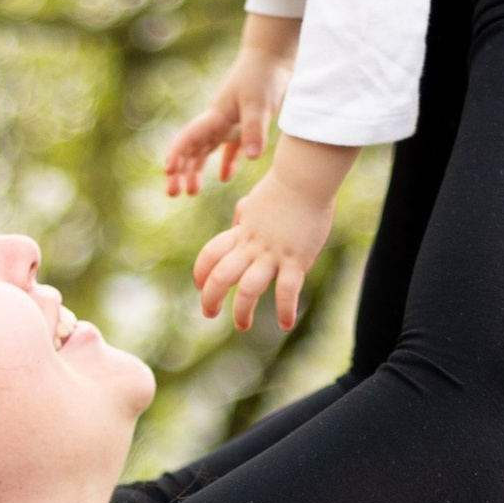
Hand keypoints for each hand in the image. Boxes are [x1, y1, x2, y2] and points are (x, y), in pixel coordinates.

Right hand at [166, 18, 297, 196]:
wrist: (273, 55)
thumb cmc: (263, 75)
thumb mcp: (259, 103)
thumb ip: (254, 129)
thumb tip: (251, 158)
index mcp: (216, 116)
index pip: (190, 138)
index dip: (178, 155)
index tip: (169, 172)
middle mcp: (217, 120)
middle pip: (192, 149)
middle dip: (181, 171)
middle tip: (173, 193)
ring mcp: (229, 122)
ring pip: (206, 150)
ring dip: (196, 170)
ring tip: (191, 192)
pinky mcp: (244, 123)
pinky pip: (230, 147)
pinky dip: (226, 163)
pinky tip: (225, 178)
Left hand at [195, 139, 351, 333]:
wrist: (304, 177)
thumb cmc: (286, 186)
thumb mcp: (257, 200)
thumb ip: (246, 213)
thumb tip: (240, 219)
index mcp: (241, 231)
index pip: (211, 254)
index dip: (201, 272)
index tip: (200, 286)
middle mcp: (251, 245)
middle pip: (220, 276)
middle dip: (211, 298)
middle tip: (208, 313)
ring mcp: (272, 254)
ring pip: (247, 288)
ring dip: (242, 310)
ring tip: (241, 326)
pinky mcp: (295, 259)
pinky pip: (287, 290)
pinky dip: (285, 310)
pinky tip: (286, 324)